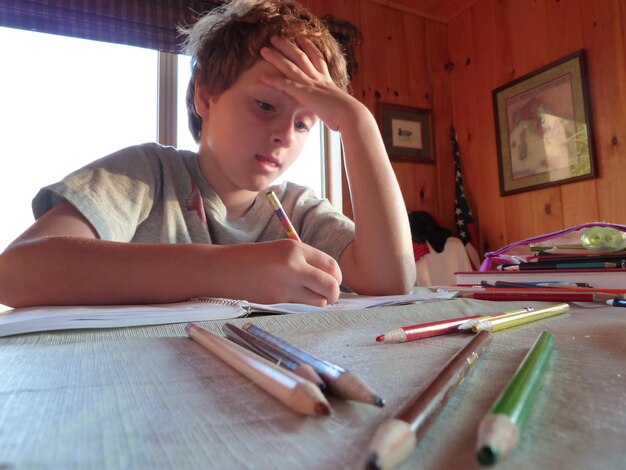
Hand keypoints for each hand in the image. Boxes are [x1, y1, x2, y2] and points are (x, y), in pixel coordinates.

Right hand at [223, 239, 341, 305]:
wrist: (221, 269)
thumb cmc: (251, 260)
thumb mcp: (280, 251)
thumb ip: (303, 261)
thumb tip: (329, 279)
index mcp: (295, 248)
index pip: (331, 266)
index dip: (336, 277)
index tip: (332, 282)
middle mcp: (293, 265)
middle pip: (331, 285)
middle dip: (334, 294)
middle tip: (328, 296)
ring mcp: (285, 285)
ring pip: (320, 301)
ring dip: (318, 302)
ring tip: (305, 296)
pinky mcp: (276, 301)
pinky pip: (301, 307)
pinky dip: (301, 306)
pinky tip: (288, 298)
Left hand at [259, 36, 359, 131]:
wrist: (350, 114)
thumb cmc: (348, 114)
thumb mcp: (341, 105)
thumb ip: (333, 103)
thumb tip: (334, 109)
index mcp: (328, 80)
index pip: (318, 58)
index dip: (309, 47)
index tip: (301, 38)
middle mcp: (318, 78)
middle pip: (301, 56)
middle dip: (287, 46)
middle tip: (275, 37)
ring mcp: (311, 84)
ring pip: (290, 66)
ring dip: (276, 57)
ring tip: (264, 50)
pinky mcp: (304, 93)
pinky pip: (286, 84)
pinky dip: (274, 80)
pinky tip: (263, 77)